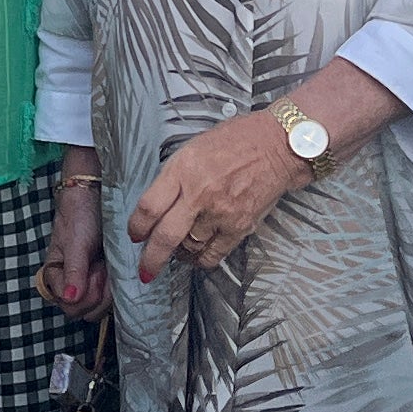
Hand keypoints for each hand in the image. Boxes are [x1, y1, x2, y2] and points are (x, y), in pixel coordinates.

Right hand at [39, 173, 108, 314]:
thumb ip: (73, 271)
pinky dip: (117, 287)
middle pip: (84, 311)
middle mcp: (72, 284)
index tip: (93, 272)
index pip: (68, 307)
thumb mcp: (76, 242)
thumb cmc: (79, 215)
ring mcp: (90, 283)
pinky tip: (115, 268)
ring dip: (108, 291)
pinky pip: (112, 297)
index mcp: (56, 277)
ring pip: (99, 307)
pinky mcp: (106, 279)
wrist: (95, 195)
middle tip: (102, 269)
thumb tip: (70, 298)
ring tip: (108, 266)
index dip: (84, 296)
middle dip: (97, 294)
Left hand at [125, 112, 303, 282]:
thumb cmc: (236, 142)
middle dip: (151, 259)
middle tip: (145, 269)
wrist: (277, 147)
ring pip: (189, 247)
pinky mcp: (239, 226)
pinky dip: (201, 259)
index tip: (135, 234)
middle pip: (165, 236)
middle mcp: (199, 194)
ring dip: (179, 254)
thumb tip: (156, 206)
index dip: (136, 226)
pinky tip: (197, 255)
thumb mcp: (193, 149)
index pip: (149, 207)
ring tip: (177, 251)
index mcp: (182, 170)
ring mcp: (220, 213)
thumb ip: (174, 177)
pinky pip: (213, 254)